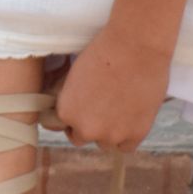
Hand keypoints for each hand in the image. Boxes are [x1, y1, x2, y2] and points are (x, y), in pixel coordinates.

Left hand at [48, 25, 171, 152]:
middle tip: (98, 108)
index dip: (66, 115)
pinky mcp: (136, 134)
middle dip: (86, 125)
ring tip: (116, 109)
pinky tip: (129, 119)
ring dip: (108, 132)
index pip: (56, 125)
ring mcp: (112, 135)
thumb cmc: (102, 51)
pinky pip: (126, 147)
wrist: (135, 47)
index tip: (76, 108)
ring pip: (104, 143)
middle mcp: (86, 129)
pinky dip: (127, 136)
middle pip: (80, 137)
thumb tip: (63, 105)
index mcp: (66, 112)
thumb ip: (68, 97)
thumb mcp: (72, 75)